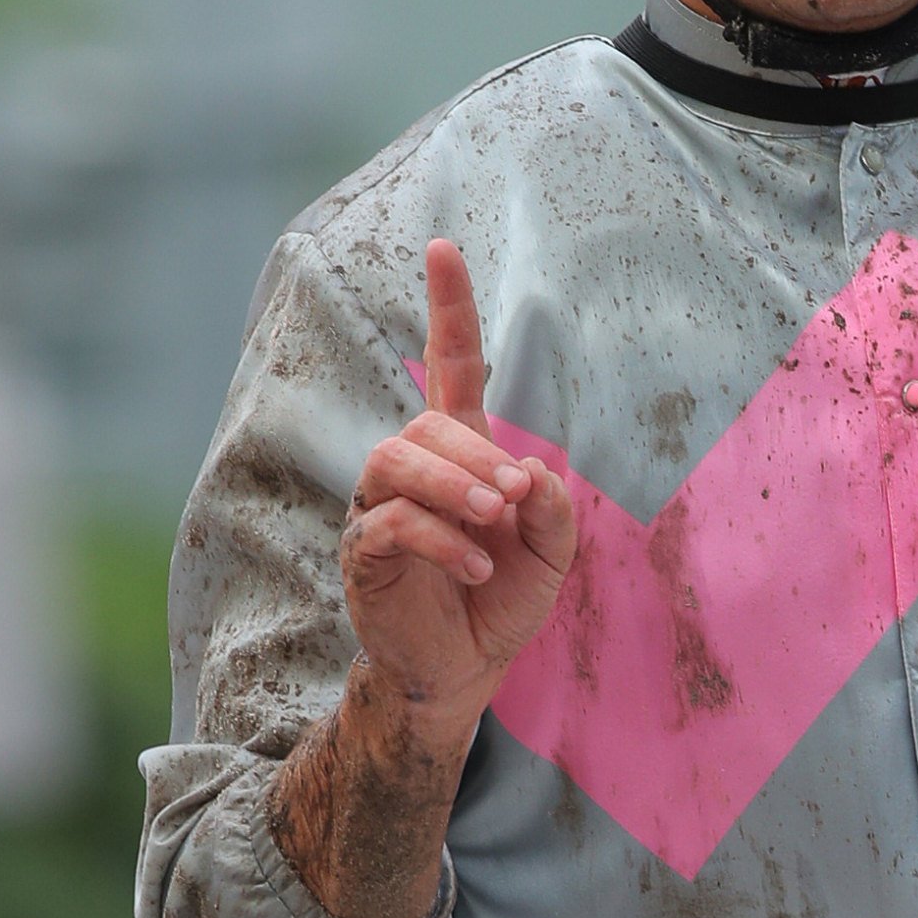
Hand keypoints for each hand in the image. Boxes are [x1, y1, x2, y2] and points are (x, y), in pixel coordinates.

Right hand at [340, 238, 576, 744]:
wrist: (463, 671)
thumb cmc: (501, 602)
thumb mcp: (551, 554)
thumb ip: (552, 508)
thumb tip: (531, 474)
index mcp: (460, 455)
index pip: (450, 368)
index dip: (449, 309)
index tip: (444, 246)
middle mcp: (412, 471)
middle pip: (429, 425)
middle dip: (477, 456)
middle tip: (514, 497)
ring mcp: (380, 509)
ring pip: (398, 461)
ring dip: (454, 486)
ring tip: (494, 522)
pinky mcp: (365, 554)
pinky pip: (392, 523)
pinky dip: (442, 539)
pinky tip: (478, 564)